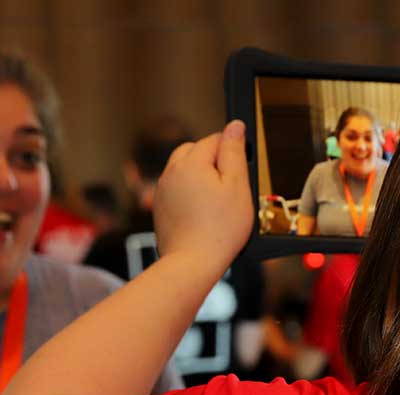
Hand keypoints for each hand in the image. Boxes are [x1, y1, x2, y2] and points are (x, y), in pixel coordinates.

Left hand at [153, 120, 251, 273]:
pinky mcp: (159, 207)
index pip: (214, 139)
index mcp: (191, 161)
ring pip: (184, 171)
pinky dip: (189, 195)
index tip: (241, 171)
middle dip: (212, 163)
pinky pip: (176, 190)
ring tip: (215, 204)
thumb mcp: (238, 185)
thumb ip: (234, 151)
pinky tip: (202, 214)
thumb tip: (234, 126)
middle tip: (228, 189)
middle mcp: (171, 171)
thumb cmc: (220, 229)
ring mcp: (162, 190)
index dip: (231, 152)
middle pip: (194, 151)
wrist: (192, 263)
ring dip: (199, 178)